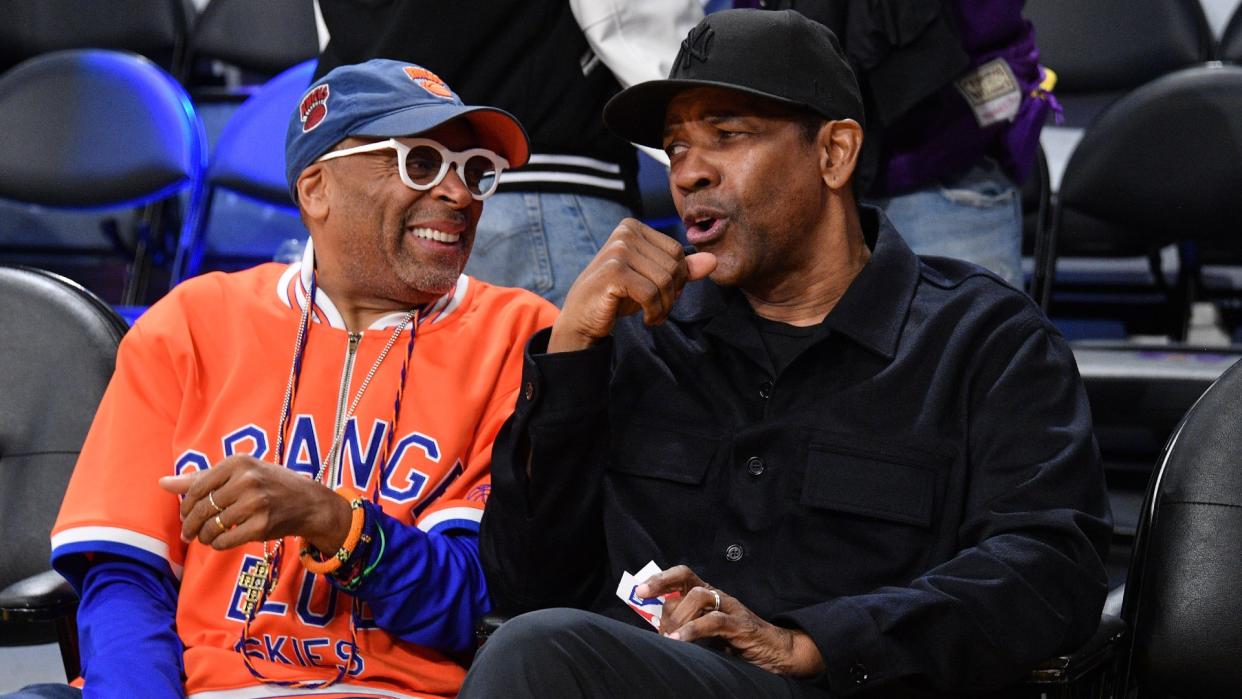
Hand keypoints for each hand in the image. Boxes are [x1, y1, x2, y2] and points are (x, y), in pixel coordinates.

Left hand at [158, 455, 351, 552]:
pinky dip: (217, 544)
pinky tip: (221, 541)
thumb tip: (162, 483)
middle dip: (190, 525)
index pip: (197, 487)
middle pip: (202, 508)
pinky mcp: (261, 525)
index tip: (185, 515)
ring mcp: (255, 503)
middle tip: (188, 534)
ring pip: (212, 526)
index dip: (185, 506)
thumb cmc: (269, 484)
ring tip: (206, 537)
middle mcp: (246, 480)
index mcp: (238, 462)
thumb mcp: (240, 473)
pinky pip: (225, 540)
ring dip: (203, 536)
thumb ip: (201, 478)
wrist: (308, 502)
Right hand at [548, 218, 715, 352]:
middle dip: (673, 294)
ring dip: (664, 306)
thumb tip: (713, 261)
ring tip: (654, 316)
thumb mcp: (651, 280)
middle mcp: (624, 233)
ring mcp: (618, 251)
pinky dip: (655, 312)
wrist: (582, 317)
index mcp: (633, 227)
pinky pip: (651, 294)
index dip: (679, 279)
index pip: (677, 251)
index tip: (666, 296)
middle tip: (660, 310)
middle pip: (673, 265)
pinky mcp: (614, 272)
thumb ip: (681, 269)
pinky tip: (647, 320)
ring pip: (664, 281)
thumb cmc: (616, 296)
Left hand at [636, 565, 825, 677]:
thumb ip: (686, 623)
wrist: (775, 652)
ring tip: (668, 636)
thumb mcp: (707, 631)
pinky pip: (713, 621)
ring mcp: (730, 608)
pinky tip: (678, 640)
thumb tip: (657, 625)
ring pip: (699, 597)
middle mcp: (718, 596)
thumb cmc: (737, 642)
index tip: (640, 590)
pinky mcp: (740, 625)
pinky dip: (692, 631)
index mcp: (709, 595)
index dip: (661, 579)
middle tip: (650, 611)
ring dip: (678, 616)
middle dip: (664, 594)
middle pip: (688, 583)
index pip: (683, 576)